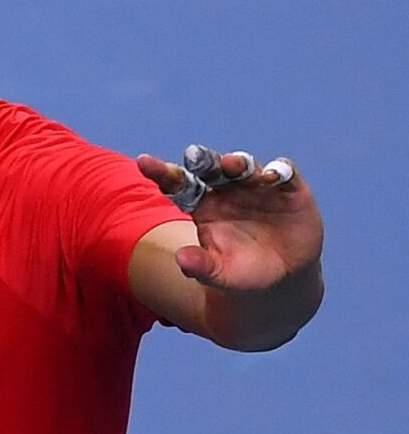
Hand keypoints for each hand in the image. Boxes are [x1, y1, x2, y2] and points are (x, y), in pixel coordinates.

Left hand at [137, 149, 323, 292]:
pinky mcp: (289, 188)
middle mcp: (225, 188)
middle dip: (201, 159)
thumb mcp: (219, 273)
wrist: (282, 277)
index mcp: (201, 203)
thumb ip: (200, 266)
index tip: (143, 162)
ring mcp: (256, 185)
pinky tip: (273, 176)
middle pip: (209, 167)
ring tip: (233, 165)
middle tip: (193, 155)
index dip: (161, 172)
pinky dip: (279, 170)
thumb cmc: (241, 271)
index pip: (177, 183)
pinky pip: (284, 172)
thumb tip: (180, 260)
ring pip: (244, 165)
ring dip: (238, 162)